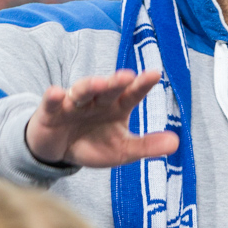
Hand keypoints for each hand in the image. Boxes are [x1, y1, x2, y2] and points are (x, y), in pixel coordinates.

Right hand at [25, 69, 179, 167]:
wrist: (59, 153)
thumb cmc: (93, 144)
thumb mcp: (123, 150)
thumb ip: (147, 146)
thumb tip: (176, 143)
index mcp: (116, 107)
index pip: (131, 94)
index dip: (141, 85)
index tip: (155, 74)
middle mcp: (96, 101)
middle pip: (107, 89)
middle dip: (115, 82)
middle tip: (126, 76)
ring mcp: (73, 104)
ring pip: (81, 91)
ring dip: (89, 86)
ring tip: (97, 83)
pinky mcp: (51, 112)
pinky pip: (51, 102)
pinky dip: (52, 97)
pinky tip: (56, 93)